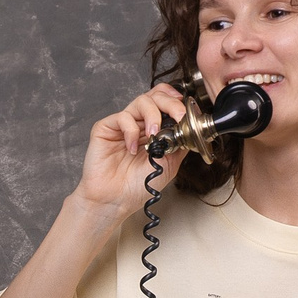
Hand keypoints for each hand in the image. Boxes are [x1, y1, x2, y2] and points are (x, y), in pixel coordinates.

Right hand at [73, 87, 192, 218]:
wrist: (115, 202)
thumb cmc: (136, 187)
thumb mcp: (169, 165)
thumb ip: (180, 143)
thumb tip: (191, 127)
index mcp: (154, 130)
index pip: (166, 102)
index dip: (177, 101)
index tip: (187, 113)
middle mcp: (139, 124)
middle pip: (156, 95)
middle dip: (171, 103)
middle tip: (178, 116)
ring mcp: (123, 125)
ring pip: (141, 101)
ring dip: (153, 115)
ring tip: (153, 136)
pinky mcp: (105, 128)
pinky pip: (122, 117)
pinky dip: (131, 130)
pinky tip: (132, 148)